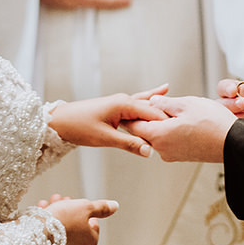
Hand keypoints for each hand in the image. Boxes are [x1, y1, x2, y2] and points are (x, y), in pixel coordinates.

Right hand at [44, 196, 118, 244]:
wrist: (36, 235)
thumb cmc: (64, 220)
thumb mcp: (85, 207)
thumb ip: (101, 208)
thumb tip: (115, 206)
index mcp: (91, 242)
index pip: (92, 225)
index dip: (84, 211)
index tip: (75, 203)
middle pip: (76, 226)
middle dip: (68, 210)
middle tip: (61, 199)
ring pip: (62, 231)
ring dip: (57, 214)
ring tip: (49, 202)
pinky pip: (50, 237)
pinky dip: (47, 224)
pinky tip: (41, 212)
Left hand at [48, 86, 169, 156]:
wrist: (59, 121)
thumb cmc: (78, 126)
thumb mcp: (105, 138)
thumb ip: (129, 143)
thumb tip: (149, 151)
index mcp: (123, 104)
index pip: (152, 112)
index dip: (166, 121)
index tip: (180, 129)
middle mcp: (124, 100)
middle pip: (151, 107)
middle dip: (165, 112)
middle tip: (184, 116)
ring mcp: (120, 102)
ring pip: (144, 104)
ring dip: (158, 108)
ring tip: (176, 103)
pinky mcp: (116, 107)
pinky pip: (136, 106)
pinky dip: (147, 104)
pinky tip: (158, 94)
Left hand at [126, 95, 236, 162]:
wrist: (235, 143)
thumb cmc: (213, 123)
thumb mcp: (187, 104)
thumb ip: (165, 103)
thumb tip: (153, 102)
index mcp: (159, 136)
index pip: (133, 125)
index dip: (134, 111)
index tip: (139, 100)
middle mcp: (162, 149)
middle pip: (145, 131)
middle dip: (148, 115)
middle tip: (157, 100)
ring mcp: (173, 154)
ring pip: (158, 136)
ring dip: (162, 122)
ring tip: (175, 108)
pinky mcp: (183, 156)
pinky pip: (170, 141)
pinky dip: (171, 130)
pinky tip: (184, 119)